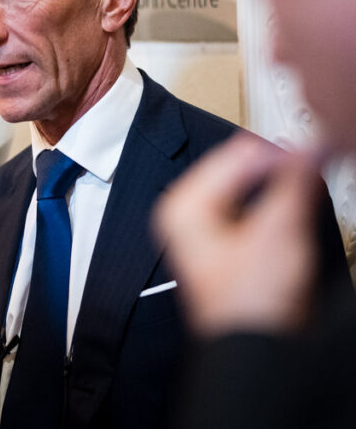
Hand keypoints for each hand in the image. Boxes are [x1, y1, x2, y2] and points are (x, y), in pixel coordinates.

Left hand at [155, 134, 322, 336]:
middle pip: (240, 168)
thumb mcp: (278, 234)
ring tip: (309, 176)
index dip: (279, 151)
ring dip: (281, 181)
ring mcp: (201, 228)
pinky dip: (276, 200)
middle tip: (315, 157)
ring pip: (248, 185)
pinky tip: (296, 203)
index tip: (314, 148)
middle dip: (279, 165)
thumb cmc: (250, 306)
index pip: (235, 154)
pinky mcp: (222, 242)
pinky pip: (250, 205)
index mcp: (183, 205)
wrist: (254, 351)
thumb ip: (293, 184)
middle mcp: (185, 213)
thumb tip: (309, 147)